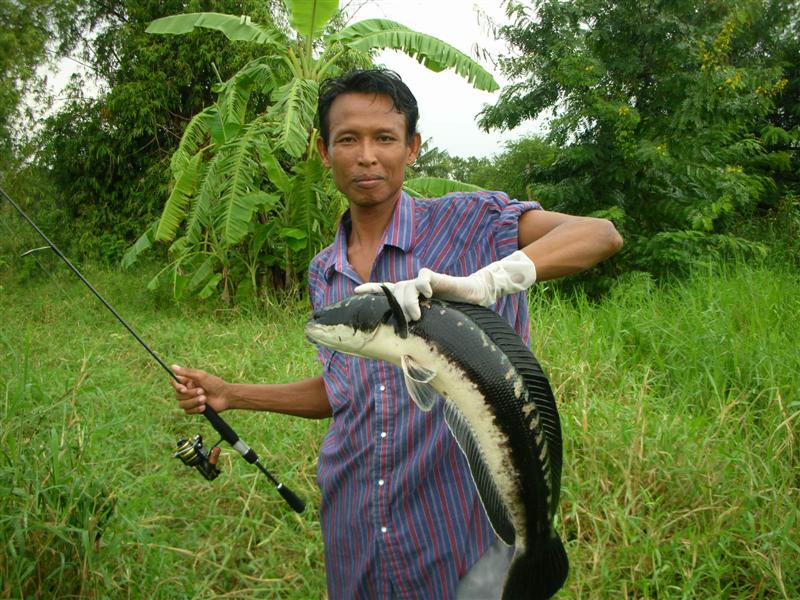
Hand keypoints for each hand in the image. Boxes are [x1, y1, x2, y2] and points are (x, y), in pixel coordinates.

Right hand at [170, 365, 231, 414]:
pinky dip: (196, 409)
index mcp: (188, 381)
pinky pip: (187, 411)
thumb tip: (172, 366)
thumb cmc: (215, 384)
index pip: (174, 383)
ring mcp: (190, 400)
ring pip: (182, 404)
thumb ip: (186, 372)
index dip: (176, 387)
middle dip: (190, 394)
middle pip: (178, 395)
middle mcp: (187, 391)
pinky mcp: (194, 409)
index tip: (183, 388)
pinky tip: (205, 406)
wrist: (226, 396)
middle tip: (202, 391)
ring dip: (193, 402)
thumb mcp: (201, 376)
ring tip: (205, 399)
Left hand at [354, 250, 536, 320]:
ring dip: (408, 301)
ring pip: (406, 286)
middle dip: (396, 307)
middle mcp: (412, 289)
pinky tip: (426, 293)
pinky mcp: (435, 277)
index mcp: (408, 299)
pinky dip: (422, 284)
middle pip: (393, 292)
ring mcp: (422, 282)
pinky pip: (422, 276)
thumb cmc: (454, 315)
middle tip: (409, 321)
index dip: (371, 291)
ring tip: (416, 314)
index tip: (355, 293)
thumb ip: (420, 335)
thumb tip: (405, 359)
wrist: (475, 297)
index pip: (384, 293)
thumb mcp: (434, 327)